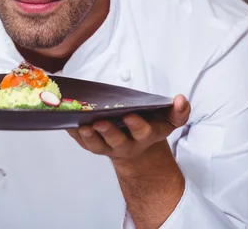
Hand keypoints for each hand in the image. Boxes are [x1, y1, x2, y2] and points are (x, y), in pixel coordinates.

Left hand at [67, 94, 189, 164]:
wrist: (137, 149)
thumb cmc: (151, 126)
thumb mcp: (168, 121)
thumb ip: (178, 111)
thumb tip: (181, 99)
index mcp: (145, 135)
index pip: (142, 132)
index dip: (136, 125)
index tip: (129, 116)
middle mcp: (127, 144)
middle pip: (116, 141)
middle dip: (108, 133)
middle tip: (99, 123)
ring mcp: (108, 146)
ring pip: (97, 145)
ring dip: (88, 137)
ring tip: (81, 126)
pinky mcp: (94, 145)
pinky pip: (82, 142)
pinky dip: (74, 133)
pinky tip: (67, 123)